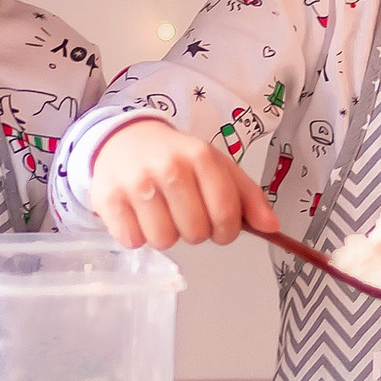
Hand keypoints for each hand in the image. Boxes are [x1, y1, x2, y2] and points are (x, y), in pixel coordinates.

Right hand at [89, 118, 275, 249]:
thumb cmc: (176, 158)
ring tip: (160, 213)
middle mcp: (168, 167)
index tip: (219, 227)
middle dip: (194, 231)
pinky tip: (137, 215)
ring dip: (165, 235)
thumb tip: (273, 227)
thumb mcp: (217, 167)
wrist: (123, 139)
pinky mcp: (107, 198)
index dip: (226, 232)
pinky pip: (133, 241)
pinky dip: (136, 236)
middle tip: (184, 213)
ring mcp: (136, 182)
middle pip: (196, 234)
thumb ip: (248, 197)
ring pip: (164, 241)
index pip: (226, 216)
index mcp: (201, 157)